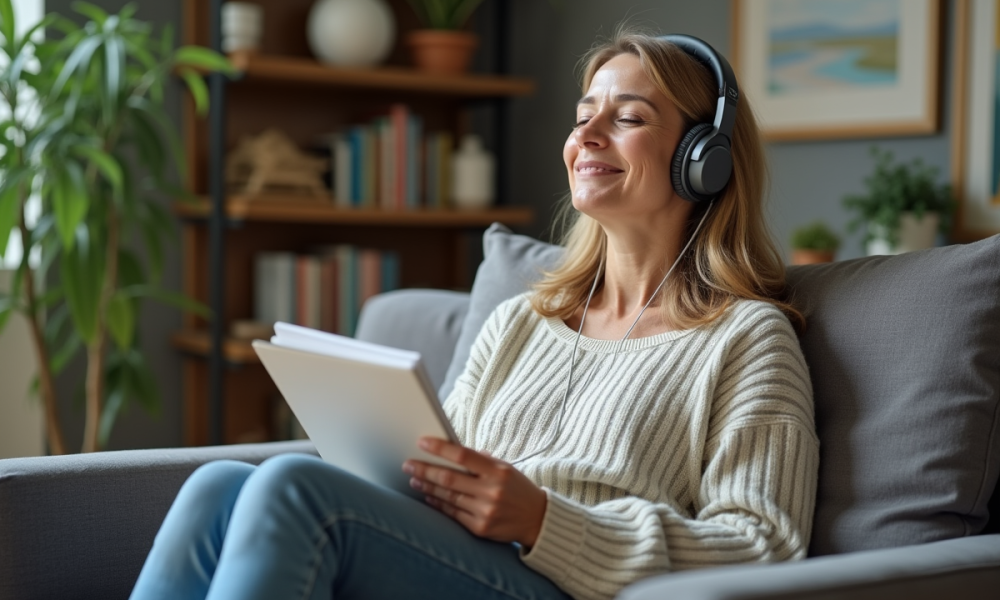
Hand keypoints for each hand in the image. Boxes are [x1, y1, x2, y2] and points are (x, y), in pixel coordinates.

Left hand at [402, 437, 546, 546]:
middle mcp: (492, 491)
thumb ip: (481, 460)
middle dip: (425, 470)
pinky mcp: (480, 528)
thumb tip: (451, 450)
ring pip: (448, 496)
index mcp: (498, 471)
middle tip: (408, 464)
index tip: (422, 443)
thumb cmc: (518, 489)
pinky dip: (438, 504)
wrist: (538, 519)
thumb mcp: (505, 468)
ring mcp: (485, 511)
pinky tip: (428, 497)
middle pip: (449, 478)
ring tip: (414, 480)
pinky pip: (453, 514)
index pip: (463, 455)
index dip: (440, 448)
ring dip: (427, 487)